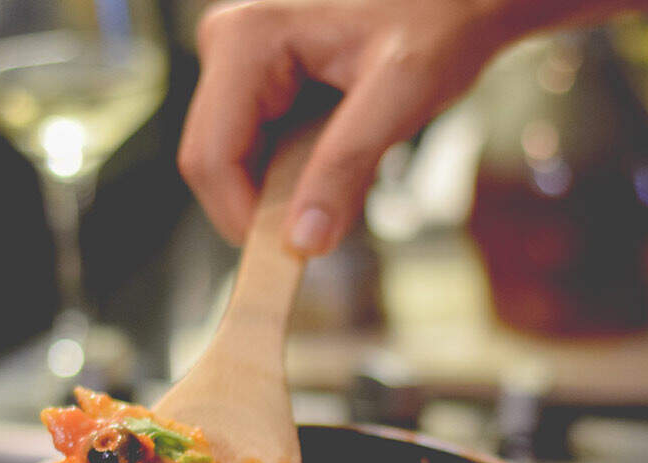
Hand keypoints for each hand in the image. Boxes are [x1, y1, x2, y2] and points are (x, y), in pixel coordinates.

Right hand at [178, 0, 502, 253]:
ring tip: (347, 173)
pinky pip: (255, 158)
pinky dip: (292, 181)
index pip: (211, 159)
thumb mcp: (400, 94)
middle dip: (264, 208)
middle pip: (213, 167)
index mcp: (246, 40)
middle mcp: (228, 47)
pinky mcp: (256, 89)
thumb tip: (303, 241)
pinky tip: (336, 161)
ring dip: (282, 196)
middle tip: (331, 218)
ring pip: (232, 169)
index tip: (295, 254)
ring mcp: (239, 69)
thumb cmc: (436, 20)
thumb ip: (347, 168)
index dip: (245, 219)